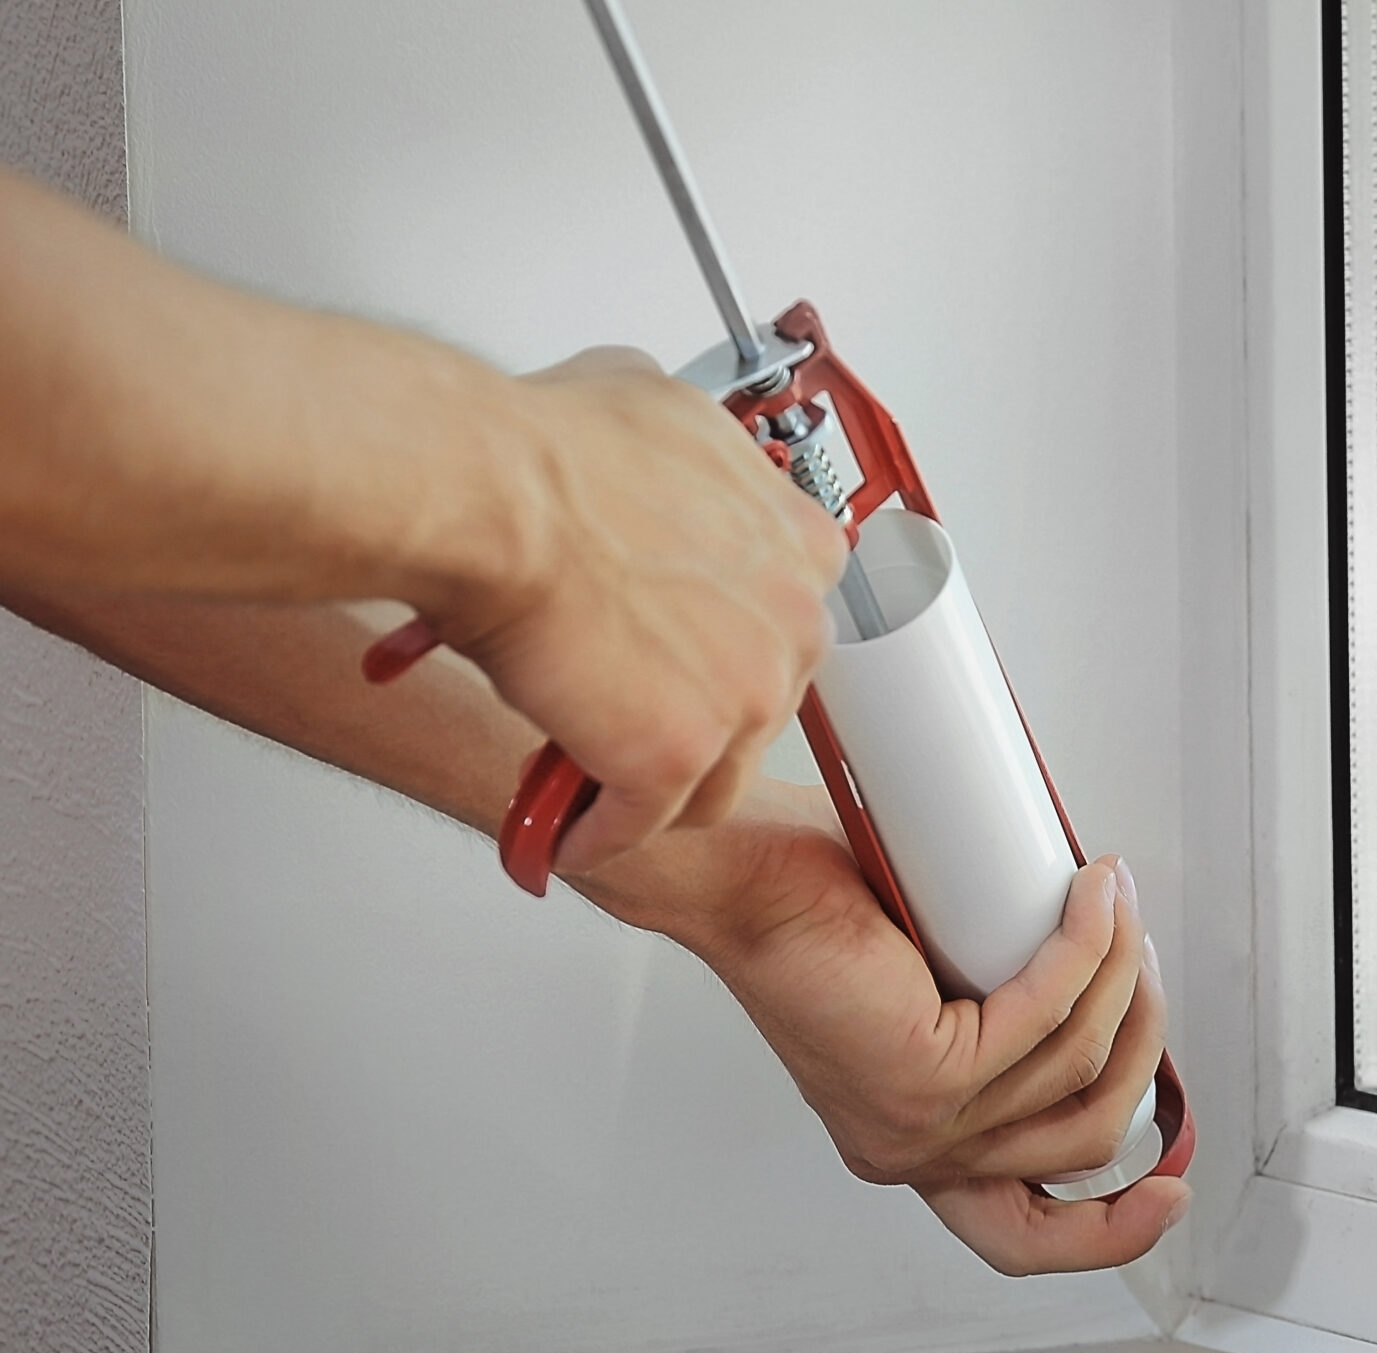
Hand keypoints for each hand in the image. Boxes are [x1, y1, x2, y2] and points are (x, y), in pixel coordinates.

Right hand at [417, 347, 843, 875]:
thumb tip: (658, 452)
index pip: (781, 623)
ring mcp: (747, 696)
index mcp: (801, 542)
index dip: (721, 647)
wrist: (486, 497)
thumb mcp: (651, 406)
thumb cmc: (543, 453)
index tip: (685, 663)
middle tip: (624, 713)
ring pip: (712, 775)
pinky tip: (565, 830)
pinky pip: (645, 821)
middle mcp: (793, 620)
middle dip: (690, 715)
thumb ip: (686, 453)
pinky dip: (598, 832)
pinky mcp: (679, 756)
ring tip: (593, 779)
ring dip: (653, 785)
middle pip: (756, 702)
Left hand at [589, 780, 1188, 1274]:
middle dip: (1142, 1045)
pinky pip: (1045, 1016)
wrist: (737, 877)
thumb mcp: (937, 988)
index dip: (1108, 1233)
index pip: (1020, 1235)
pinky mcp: (921, 1074)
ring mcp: (918, 1123)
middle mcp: (915, 1151)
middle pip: (1086, 1142)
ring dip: (1120, 976)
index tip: (1169, 1192)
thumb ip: (1006, 1019)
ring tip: (1114, 903)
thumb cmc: (817, 908)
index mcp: (919, 1145)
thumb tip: (1107, 984)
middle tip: (1144, 963)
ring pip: (1077, 1067)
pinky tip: (1091, 899)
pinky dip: (1084, 951)